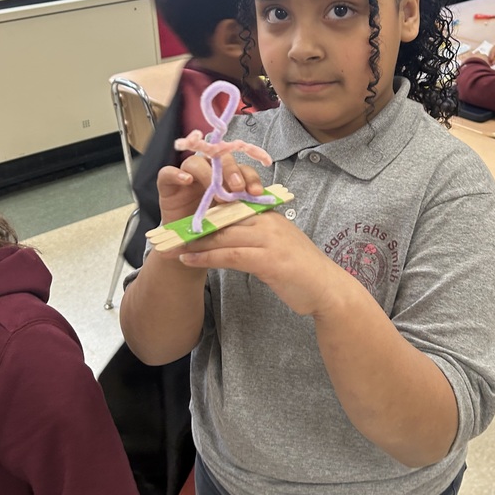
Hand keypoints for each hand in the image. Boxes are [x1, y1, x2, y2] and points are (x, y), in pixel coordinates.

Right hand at [157, 154, 266, 230]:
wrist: (190, 249)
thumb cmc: (213, 231)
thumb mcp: (232, 220)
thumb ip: (244, 208)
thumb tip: (265, 203)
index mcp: (227, 179)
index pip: (241, 168)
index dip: (251, 177)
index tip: (257, 192)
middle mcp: (208, 173)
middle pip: (219, 159)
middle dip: (231, 171)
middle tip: (239, 188)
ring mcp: (187, 176)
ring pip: (196, 162)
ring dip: (208, 174)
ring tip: (216, 194)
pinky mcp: (167, 185)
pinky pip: (167, 172)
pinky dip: (176, 174)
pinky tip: (186, 180)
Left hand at [178, 209, 348, 316]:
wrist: (328, 289)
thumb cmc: (302, 270)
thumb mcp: (277, 245)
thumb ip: (255, 236)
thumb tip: (228, 234)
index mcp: (269, 214)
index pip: (231, 205)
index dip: (204, 210)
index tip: (181, 214)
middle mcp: (268, 221)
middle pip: (222, 217)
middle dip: (193, 224)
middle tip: (167, 230)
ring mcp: (269, 239)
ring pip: (222, 234)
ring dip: (192, 240)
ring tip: (170, 245)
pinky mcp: (268, 260)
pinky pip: (229, 255)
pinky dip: (206, 257)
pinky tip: (188, 260)